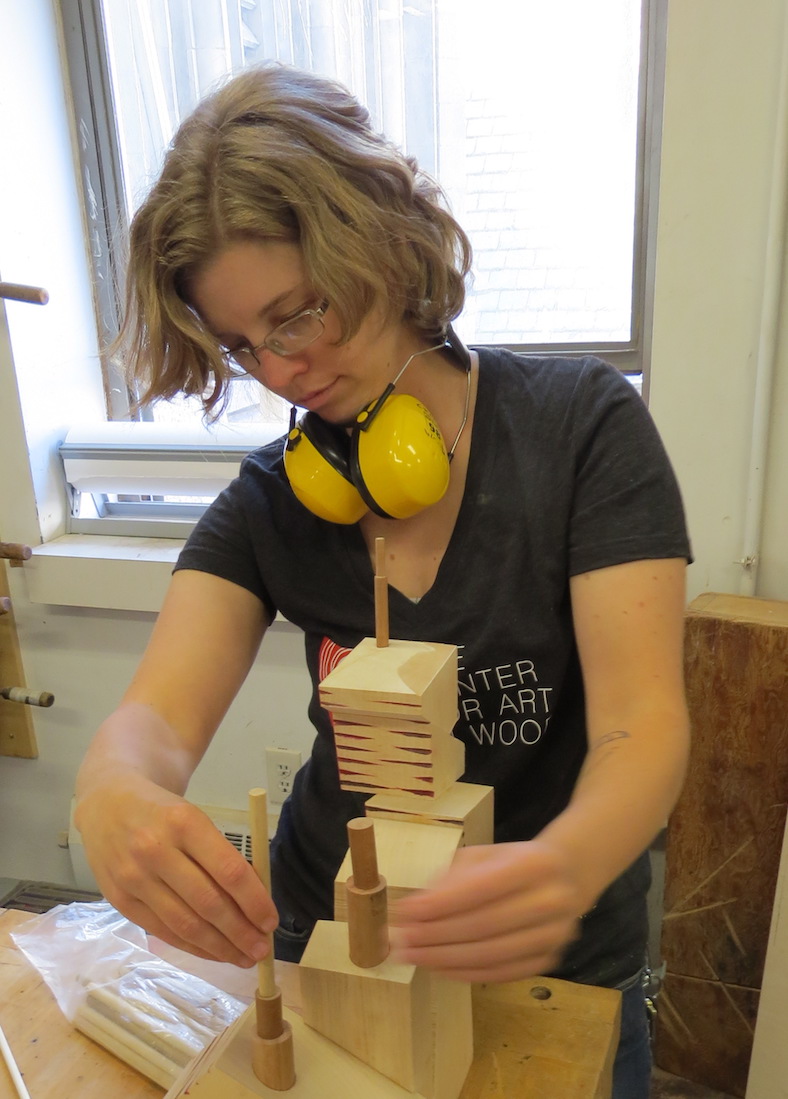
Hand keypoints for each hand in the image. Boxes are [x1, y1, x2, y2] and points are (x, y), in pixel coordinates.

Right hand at [74, 776, 277, 967]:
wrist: (106, 803)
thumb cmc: (162, 812)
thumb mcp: (194, 817)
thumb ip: (220, 854)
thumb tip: (255, 902)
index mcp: (184, 822)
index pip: (228, 870)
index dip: (254, 901)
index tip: (270, 920)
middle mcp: (156, 850)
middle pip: (208, 903)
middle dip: (240, 932)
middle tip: (262, 949)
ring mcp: (134, 878)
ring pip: (184, 924)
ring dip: (219, 947)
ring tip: (243, 957)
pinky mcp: (119, 900)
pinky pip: (162, 931)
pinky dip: (192, 947)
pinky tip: (212, 952)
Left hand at [390, 840, 581, 982]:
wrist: (564, 877)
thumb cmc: (512, 863)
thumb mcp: (483, 856)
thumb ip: (451, 879)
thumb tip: (415, 910)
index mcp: (534, 864)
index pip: (480, 888)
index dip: (440, 904)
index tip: (405, 912)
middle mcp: (551, 900)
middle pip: (483, 925)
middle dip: (436, 935)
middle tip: (401, 940)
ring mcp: (553, 935)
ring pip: (491, 954)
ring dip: (445, 958)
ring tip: (413, 956)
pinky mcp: (548, 960)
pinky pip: (501, 973)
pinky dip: (465, 973)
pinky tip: (439, 968)